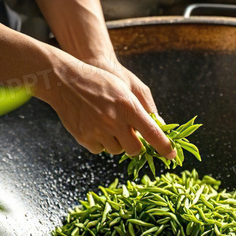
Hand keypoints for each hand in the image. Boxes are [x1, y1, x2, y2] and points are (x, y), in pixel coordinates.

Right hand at [41, 57, 175, 158]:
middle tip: (131, 136)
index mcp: (128, 106)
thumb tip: (156, 127)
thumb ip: (141, 108)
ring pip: (116, 151)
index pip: (152, 132)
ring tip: (108, 124)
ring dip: (117, 142)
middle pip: (135, 149)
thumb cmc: (99, 81)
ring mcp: (98, 131)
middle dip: (136, 146)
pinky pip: (99, 150)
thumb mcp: (124, 88)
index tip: (172, 155)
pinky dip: (100, 142)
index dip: (164, 146)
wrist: (64, 80)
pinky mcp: (84, 137)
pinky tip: (94, 126)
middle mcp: (114, 121)